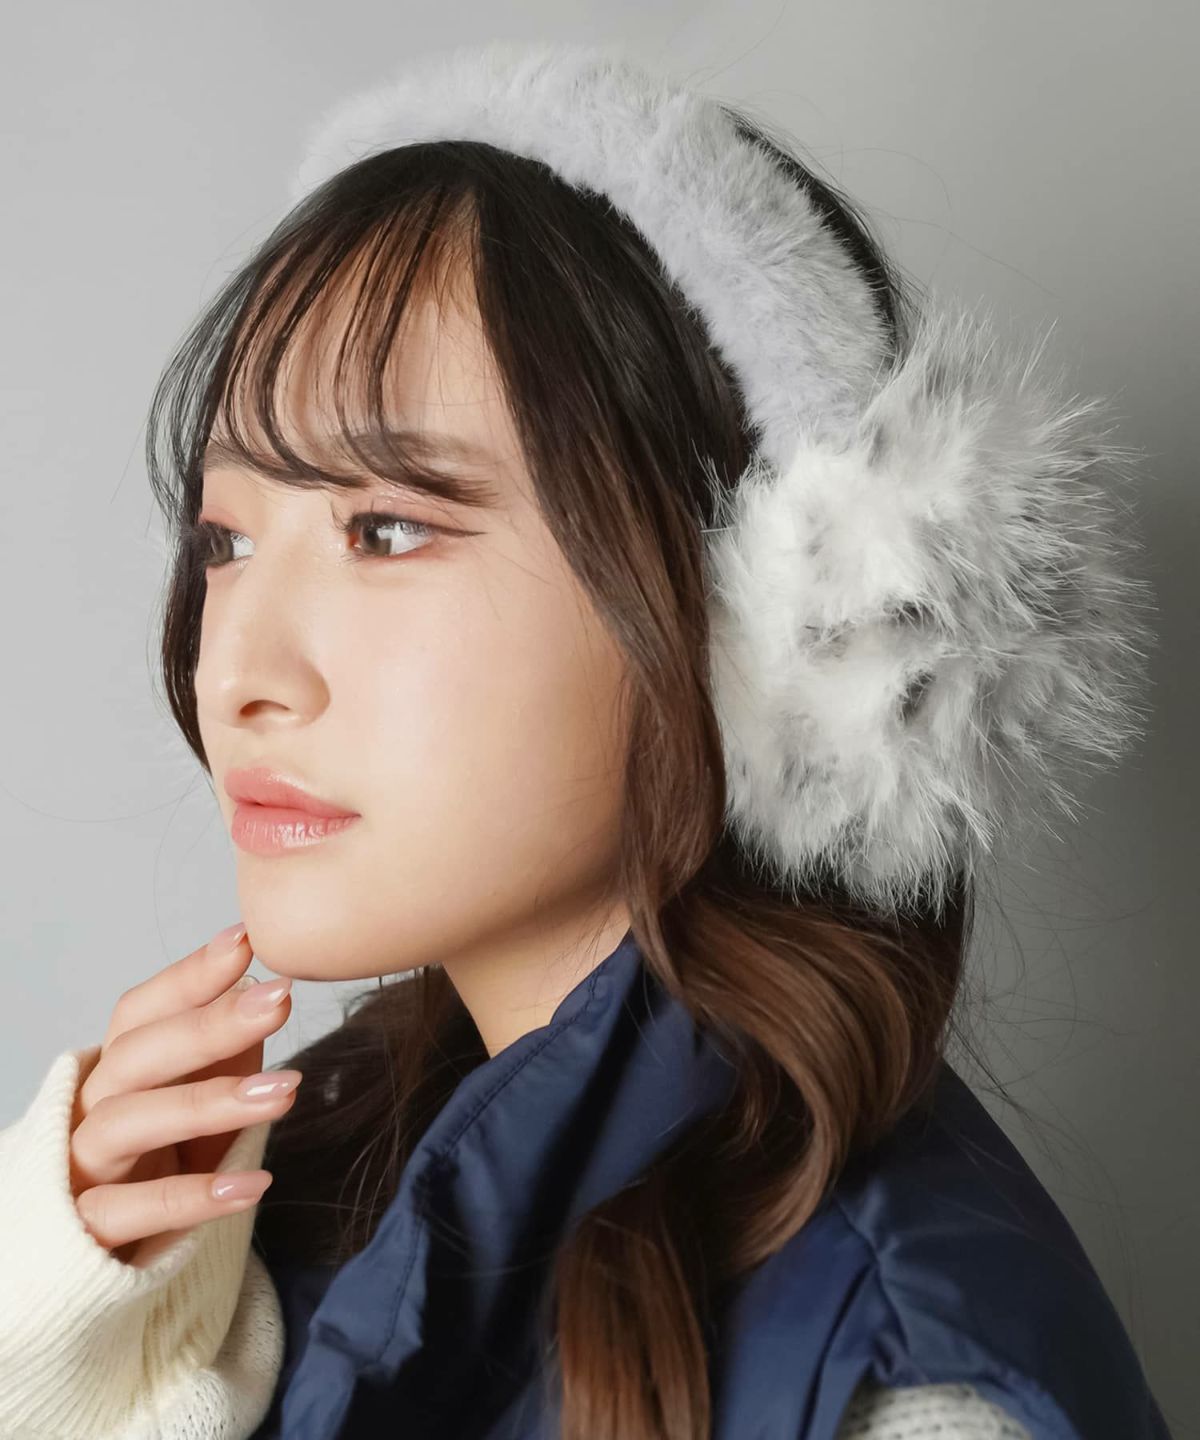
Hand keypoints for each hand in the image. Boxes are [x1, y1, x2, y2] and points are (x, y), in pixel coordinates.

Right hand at [68, 923, 300, 1267]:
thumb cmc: (155, 1166)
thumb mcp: (195, 1108)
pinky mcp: (84, 1234)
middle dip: (209, 1025)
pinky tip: (254, 1185)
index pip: (140, 1010)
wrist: (91, 1267)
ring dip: (206, 1103)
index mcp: (114, 1071)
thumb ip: (223, 1055)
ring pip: (126, 1123)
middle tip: (279, 1000)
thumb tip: (262, 993)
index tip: (245, 940)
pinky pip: (128, 1211)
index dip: (189, 975)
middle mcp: (88, 1111)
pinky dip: (192, 1198)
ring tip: (283, 1090)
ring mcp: (80, 1170)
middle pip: (136, 1056)